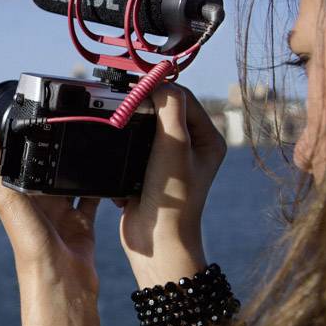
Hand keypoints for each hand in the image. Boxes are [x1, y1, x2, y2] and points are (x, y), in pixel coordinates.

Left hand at [0, 125, 100, 297]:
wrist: (61, 282)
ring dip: (78, 164)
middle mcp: (39, 203)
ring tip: (90, 139)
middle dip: (57, 149)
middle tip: (70, 121)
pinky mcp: (83, 222)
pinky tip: (108, 168)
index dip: (24, 139)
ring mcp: (62, 212)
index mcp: (18, 195)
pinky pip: (93, 198)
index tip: (33, 112)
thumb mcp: (8, 199)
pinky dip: (101, 185)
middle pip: (47, 168)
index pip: (19, 160)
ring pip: (71, 180)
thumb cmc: (29, 244)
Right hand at [116, 84, 225, 268]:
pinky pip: (131, 146)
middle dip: (141, 106)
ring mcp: (167, 161)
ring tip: (118, 125)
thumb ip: (170, 110)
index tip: (134, 86)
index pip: (182, 98)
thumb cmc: (174, 200)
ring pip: (144, 128)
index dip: (159, 88)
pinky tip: (119, 152)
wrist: (156, 242)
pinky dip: (122, 146)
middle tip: (121, 102)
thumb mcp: (174, 147)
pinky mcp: (146, 172)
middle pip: (162, 110)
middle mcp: (190, 148)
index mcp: (207, 139)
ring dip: (130, 127)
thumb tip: (158, 83)